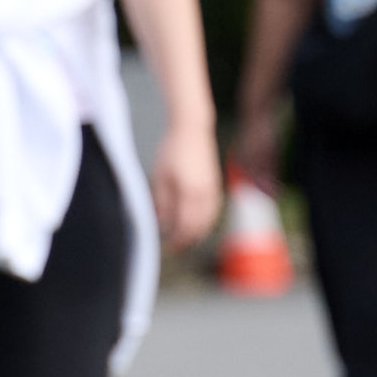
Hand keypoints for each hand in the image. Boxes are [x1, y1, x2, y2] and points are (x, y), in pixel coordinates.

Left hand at [152, 122, 222, 246]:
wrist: (192, 129)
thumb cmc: (172, 151)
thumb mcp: (160, 177)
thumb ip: (162, 202)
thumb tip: (162, 223)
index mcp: (190, 193)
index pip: (185, 226)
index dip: (177, 239)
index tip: (168, 247)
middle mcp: (205, 194)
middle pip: (199, 227)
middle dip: (187, 239)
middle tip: (175, 248)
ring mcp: (214, 189)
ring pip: (209, 220)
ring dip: (198, 232)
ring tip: (185, 239)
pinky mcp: (216, 184)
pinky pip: (214, 210)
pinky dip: (206, 221)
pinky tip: (197, 223)